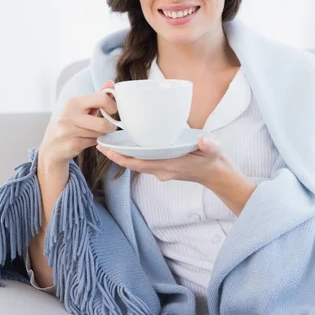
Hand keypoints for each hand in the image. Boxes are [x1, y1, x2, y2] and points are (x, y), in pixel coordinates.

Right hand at [39, 80, 118, 165]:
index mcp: (73, 102)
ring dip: (100, 135)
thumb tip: (111, 83)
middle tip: (109, 127)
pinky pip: (93, 142)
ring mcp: (69, 131)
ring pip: (99, 134)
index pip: (102, 99)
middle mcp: (69, 115)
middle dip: (110, 127)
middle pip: (103, 123)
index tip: (112, 111)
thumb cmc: (67, 124)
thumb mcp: (79, 108)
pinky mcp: (72, 144)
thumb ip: (97, 97)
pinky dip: (94, 142)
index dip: (112, 106)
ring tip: (92, 133)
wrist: (50, 147)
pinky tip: (86, 140)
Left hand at [96, 134, 227, 185]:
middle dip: (116, 156)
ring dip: (122, 156)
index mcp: (170, 165)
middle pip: (133, 164)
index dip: (123, 158)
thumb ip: (209, 145)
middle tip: (100, 144)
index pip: (140, 163)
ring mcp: (161, 170)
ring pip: (137, 164)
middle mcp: (162, 170)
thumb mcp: (213, 149)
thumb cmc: (212, 159)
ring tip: (107, 144)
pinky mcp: (162, 167)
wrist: (215, 173)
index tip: (108, 151)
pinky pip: (143, 162)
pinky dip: (132, 156)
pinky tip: (126, 146)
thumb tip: (204, 141)